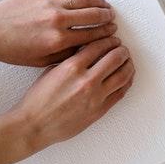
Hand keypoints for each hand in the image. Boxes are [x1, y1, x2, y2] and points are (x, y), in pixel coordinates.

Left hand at [0, 0, 116, 66]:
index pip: (91, 35)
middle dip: (106, 18)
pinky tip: (87, 0)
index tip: (112, 34)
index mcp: (58, 41)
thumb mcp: (40, 61)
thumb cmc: (12, 50)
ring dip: (98, 4)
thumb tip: (83, 48)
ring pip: (83, 2)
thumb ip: (64, 55)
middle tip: (112, 19)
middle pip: (92, 16)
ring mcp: (51, 6)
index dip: (105, 34)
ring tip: (106, 7)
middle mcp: (57, 22)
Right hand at [0, 36, 134, 163]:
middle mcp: (86, 80)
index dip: (108, 40)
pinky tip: (127, 77)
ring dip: (128, 64)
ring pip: (123, 75)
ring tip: (128, 61)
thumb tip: (88, 50)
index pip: (98, 46)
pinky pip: (120, 93)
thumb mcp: (51, 70)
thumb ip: (71, 59)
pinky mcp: (100, 110)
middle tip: (123, 48)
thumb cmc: (39, 99)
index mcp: (72, 67)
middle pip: (115, 58)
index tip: (112, 38)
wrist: (35, 124)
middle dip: (121, 50)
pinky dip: (127, 82)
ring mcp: (95, 97)